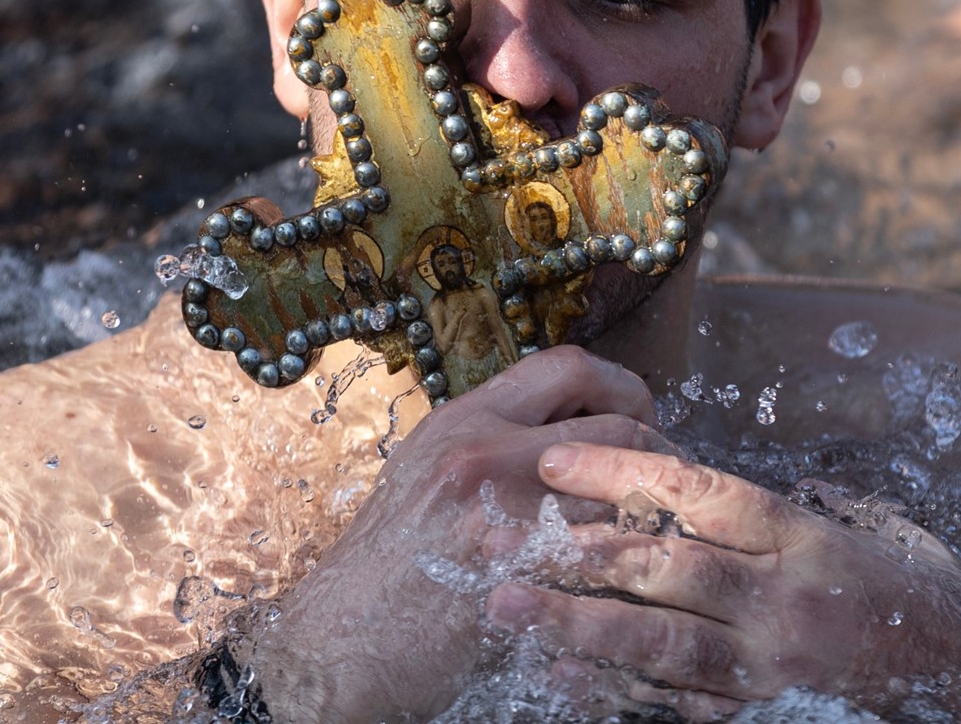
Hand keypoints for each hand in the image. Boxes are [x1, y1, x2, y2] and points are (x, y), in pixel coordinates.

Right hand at [234, 347, 669, 722]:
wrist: (342, 640)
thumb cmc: (383, 561)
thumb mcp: (424, 468)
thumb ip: (490, 437)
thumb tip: (562, 426)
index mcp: (463, 419)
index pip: (566, 365)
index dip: (617, 380)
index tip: (635, 405)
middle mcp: (488, 452)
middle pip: (616, 424)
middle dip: (657, 446)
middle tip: (664, 471)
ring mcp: (511, 518)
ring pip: (628, 492)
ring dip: (658, 507)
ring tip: (662, 521)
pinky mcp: (529, 582)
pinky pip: (613, 561)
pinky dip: (638, 563)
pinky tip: (641, 575)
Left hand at [487, 442, 960, 720]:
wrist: (942, 660)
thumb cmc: (868, 577)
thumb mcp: (816, 521)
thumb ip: (734, 504)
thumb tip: (644, 467)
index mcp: (789, 532)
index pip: (695, 491)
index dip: (620, 472)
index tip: (555, 460)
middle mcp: (779, 597)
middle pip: (671, 568)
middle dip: (583, 556)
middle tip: (508, 544)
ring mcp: (768, 664)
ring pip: (664, 642)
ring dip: (580, 626)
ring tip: (512, 609)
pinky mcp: (761, 712)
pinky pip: (680, 705)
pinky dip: (619, 692)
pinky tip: (561, 680)